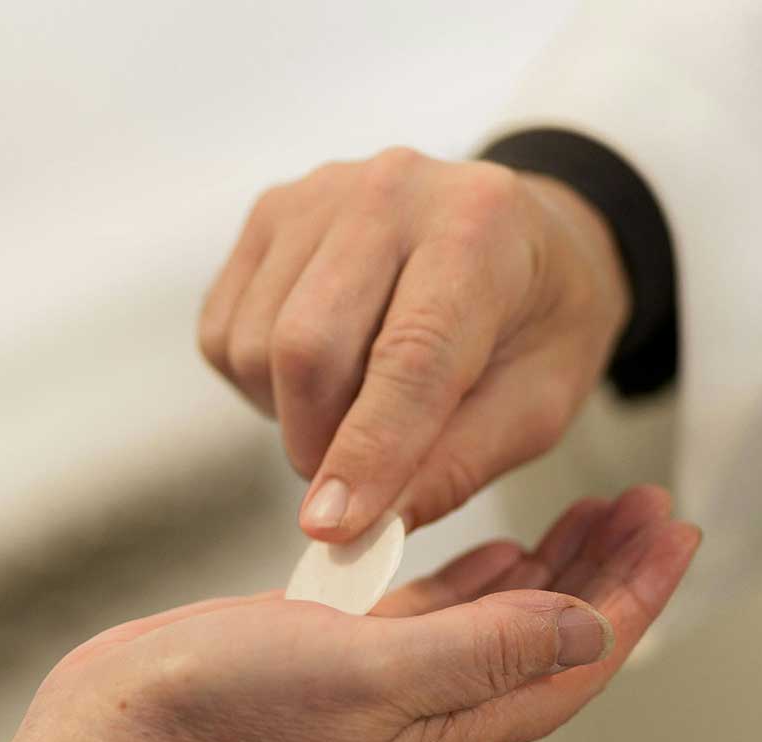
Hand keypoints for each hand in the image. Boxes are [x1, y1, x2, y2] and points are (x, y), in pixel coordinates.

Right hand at [0, 487, 696, 741]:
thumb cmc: (228, 717)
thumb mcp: (365, 674)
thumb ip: (479, 652)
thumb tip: (587, 629)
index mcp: (451, 717)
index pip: (575, 656)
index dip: (633, 596)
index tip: (672, 528)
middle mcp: (431, 704)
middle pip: (550, 636)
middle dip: (605, 574)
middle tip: (644, 506)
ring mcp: (386, 678)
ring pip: (499, 618)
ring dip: (551, 568)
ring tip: (588, 515)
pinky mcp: (340, 650)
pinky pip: (436, 609)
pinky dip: (476, 575)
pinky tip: (493, 548)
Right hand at [199, 147, 629, 541]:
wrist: (523, 242)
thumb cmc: (537, 326)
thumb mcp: (536, 408)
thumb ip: (454, 468)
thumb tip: (365, 530)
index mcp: (480, 228)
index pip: (408, 357)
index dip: (367, 453)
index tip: (333, 530)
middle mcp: (390, 191)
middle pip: (305, 347)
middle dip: (317, 445)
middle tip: (352, 487)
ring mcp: (316, 194)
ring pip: (255, 348)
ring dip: (291, 415)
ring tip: (352, 407)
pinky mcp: (267, 217)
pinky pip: (224, 334)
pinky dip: (259, 385)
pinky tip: (319, 374)